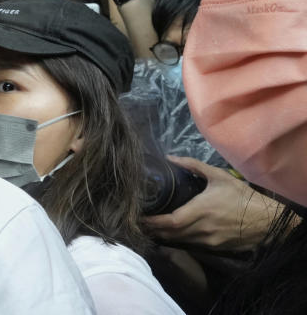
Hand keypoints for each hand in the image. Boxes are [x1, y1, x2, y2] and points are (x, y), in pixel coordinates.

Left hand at [144, 156, 286, 252]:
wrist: (267, 220)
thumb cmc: (242, 196)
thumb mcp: (218, 176)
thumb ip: (192, 166)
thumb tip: (169, 158)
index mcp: (201, 210)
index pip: (171, 221)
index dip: (153, 222)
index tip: (140, 217)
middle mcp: (203, 228)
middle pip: (171, 234)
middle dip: (153, 229)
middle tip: (139, 222)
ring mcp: (209, 241)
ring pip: (180, 241)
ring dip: (164, 236)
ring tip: (149, 228)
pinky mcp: (216, 248)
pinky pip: (191, 245)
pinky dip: (178, 240)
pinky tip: (170, 234)